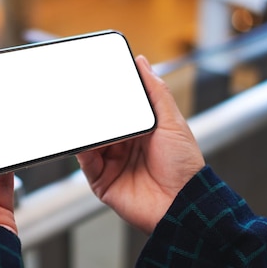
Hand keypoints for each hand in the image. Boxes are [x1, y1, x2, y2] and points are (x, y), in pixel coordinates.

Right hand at [76, 55, 204, 233]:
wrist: (181, 204)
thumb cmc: (184, 166)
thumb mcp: (172, 121)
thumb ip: (156, 91)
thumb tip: (141, 62)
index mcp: (141, 130)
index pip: (119, 108)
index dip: (108, 95)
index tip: (97, 80)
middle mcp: (124, 146)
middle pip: (102, 123)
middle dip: (92, 112)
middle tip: (82, 96)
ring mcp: (112, 163)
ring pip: (91, 141)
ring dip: (86, 129)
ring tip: (82, 117)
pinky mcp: (102, 181)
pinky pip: (86, 162)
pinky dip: (82, 150)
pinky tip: (84, 140)